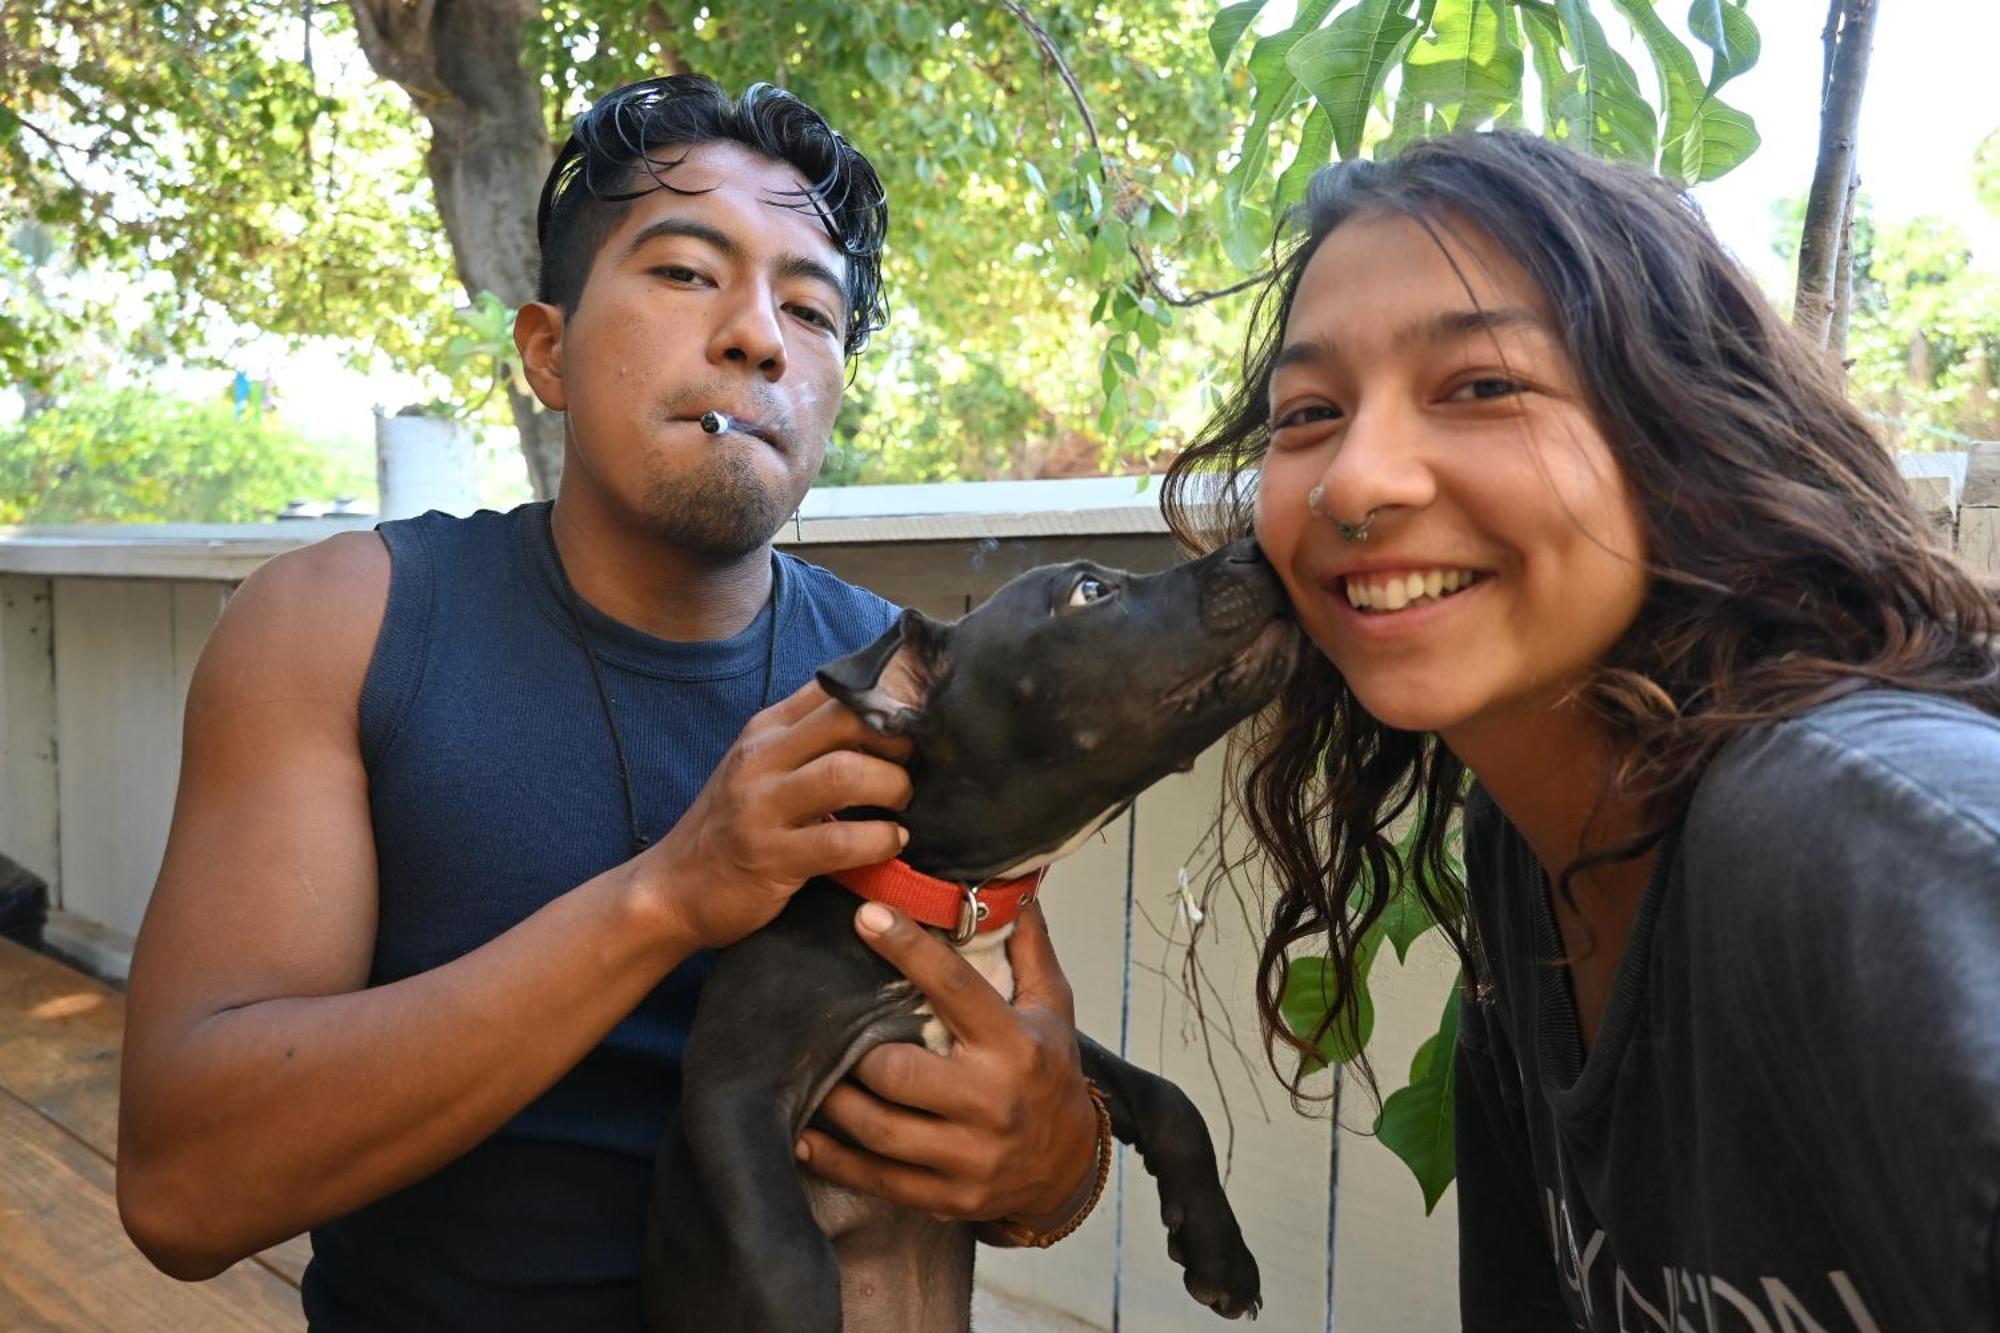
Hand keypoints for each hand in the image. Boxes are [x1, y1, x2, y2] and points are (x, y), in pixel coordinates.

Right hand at [643, 679, 911, 951]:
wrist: (672, 890)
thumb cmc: (732, 827)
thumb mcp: (760, 769)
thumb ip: (807, 741)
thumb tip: (881, 719)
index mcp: (764, 730)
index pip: (831, 689)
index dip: (885, 698)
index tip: (917, 719)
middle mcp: (761, 759)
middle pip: (845, 720)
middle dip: (896, 739)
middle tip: (917, 764)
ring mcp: (762, 807)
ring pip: (845, 774)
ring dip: (892, 786)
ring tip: (903, 803)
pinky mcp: (771, 857)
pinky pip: (840, 841)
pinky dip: (879, 840)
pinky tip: (891, 842)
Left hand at [795, 902, 1099, 1229]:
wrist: (1070, 1166)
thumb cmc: (1051, 1072)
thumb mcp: (1052, 1008)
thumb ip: (1028, 950)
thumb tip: (1013, 889)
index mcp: (1014, 1045)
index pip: (953, 987)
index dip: (906, 948)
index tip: (865, 914)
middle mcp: (991, 1101)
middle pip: (898, 1071)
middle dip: (857, 1051)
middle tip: (830, 1031)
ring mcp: (969, 1155)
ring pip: (879, 1128)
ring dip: (836, 1102)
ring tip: (813, 1076)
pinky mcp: (948, 1195)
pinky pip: (878, 1178)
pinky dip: (834, 1159)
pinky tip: (805, 1137)